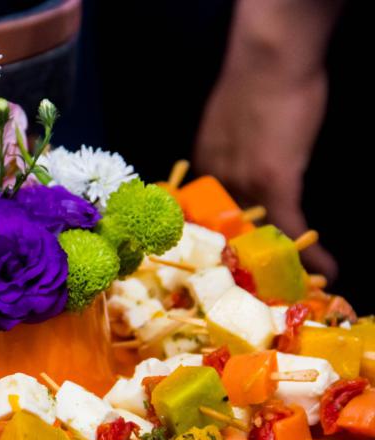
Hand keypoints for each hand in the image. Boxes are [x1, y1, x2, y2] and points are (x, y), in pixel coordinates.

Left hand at [193, 0, 344, 280]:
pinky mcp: (275, 182)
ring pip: (259, 235)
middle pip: (228, 231)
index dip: (223, 237)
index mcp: (204, 166)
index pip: (208, 214)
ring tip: (292, 284)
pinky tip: (329, 268)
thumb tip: (241, 162)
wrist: (268, 60)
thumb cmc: (252, 81)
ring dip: (278, 262)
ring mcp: (244, 184)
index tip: (232, 256)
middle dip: (245, 259)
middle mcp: (217, 182)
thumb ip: (228, 149)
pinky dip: (310, 252)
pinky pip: (292, 227)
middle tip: (260, 283)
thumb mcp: (227, 121)